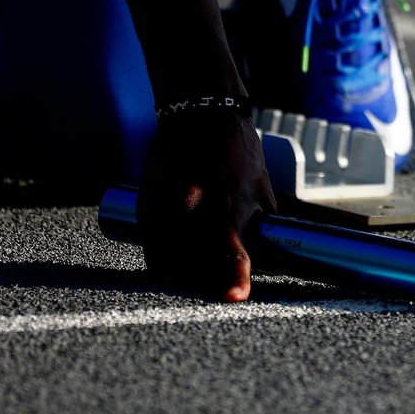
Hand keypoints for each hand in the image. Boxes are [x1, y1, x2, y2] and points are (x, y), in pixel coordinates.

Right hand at [137, 110, 275, 301]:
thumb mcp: (260, 189)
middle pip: (195, 266)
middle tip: (216, 283)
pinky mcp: (146, 207)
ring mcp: (164, 209)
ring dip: (182, 273)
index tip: (236, 297)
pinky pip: (152, 248)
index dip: (235, 279)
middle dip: (206, 280)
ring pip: (168, 262)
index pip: (231, 251)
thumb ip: (260, 227)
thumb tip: (269, 262)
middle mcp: (192, 209)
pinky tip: (176, 258)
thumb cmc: (237, 152)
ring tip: (195, 271)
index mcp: (227, 205)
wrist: (200, 116)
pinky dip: (164, 258)